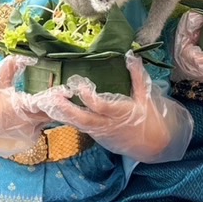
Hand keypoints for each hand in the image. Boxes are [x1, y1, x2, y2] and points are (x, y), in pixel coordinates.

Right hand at [0, 55, 54, 161]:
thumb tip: (32, 58)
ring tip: (29, 109)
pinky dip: (33, 126)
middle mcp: (27, 125)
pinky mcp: (25, 146)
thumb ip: (15, 64)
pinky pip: (36, 133)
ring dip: (42, 116)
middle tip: (58, 98)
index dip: (57, 97)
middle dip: (56, 107)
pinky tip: (21, 122)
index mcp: (20, 107)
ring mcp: (27, 137)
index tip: (67, 91)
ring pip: (44, 123)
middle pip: (51, 115)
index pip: (46, 102)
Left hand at [34, 54, 193, 163]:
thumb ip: (137, 76)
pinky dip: (69, 119)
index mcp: (121, 112)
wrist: (154, 145)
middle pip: (83, 119)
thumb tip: (130, 55)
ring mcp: (101, 132)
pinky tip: (57, 110)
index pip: (100, 105)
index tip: (77, 84)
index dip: (87, 96)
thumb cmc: (151, 118)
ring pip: (78, 125)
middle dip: (66, 109)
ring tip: (48, 103)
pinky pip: (81, 127)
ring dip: (63, 115)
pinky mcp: (98, 137)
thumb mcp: (146, 96)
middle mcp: (108, 124)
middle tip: (52, 97)